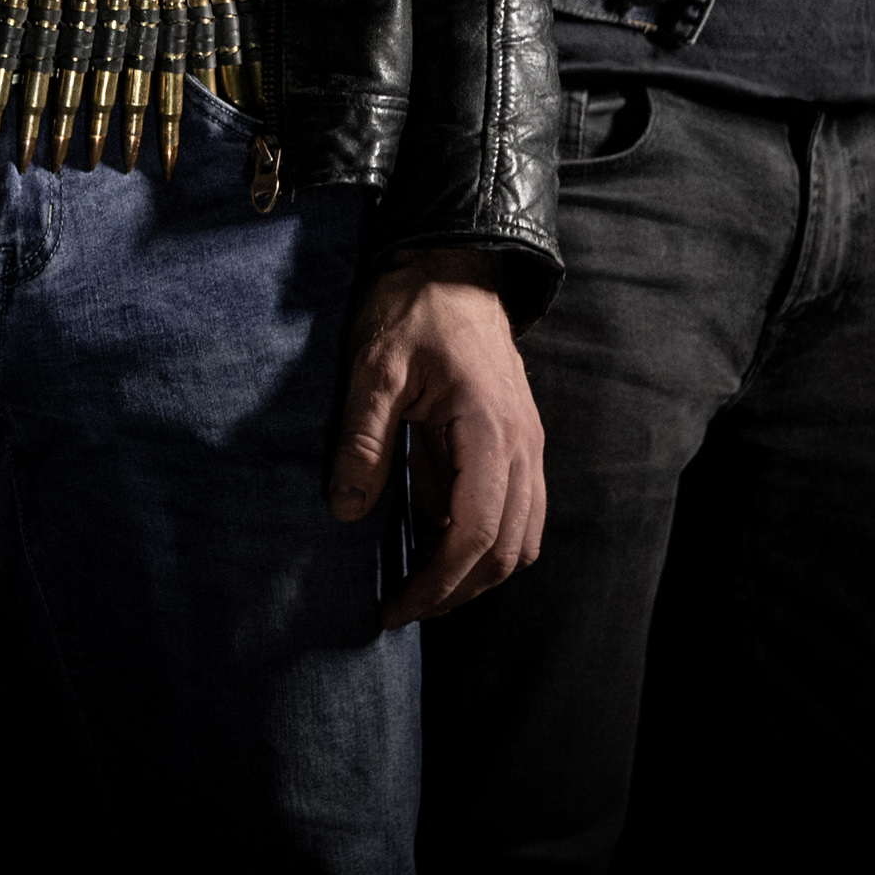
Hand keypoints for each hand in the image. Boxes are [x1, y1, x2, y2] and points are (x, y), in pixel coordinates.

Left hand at [331, 248, 547, 622]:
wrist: (452, 265)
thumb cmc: (412, 310)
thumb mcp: (372, 368)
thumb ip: (363, 439)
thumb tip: (347, 510)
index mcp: (489, 429)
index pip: (476, 532)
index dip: (438, 581)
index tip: (396, 606)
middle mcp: (521, 446)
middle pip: (506, 550)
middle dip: (456, 591)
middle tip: (402, 608)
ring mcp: (526, 446)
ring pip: (520, 539)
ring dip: (476, 574)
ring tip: (420, 587)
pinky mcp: (516, 444)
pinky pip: (516, 514)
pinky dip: (484, 545)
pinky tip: (437, 545)